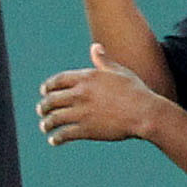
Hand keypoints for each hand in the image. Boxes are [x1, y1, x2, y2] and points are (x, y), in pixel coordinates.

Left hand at [38, 55, 175, 147]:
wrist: (145, 113)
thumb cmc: (135, 91)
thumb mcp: (119, 72)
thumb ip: (103, 61)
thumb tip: (95, 47)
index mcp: (87, 77)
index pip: (57, 80)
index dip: (47, 86)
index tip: (43, 91)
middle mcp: (80, 93)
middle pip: (51, 100)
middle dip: (43, 106)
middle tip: (41, 110)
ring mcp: (81, 112)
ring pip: (54, 118)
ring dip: (46, 123)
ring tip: (45, 127)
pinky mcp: (85, 129)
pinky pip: (64, 134)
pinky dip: (56, 138)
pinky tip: (54, 140)